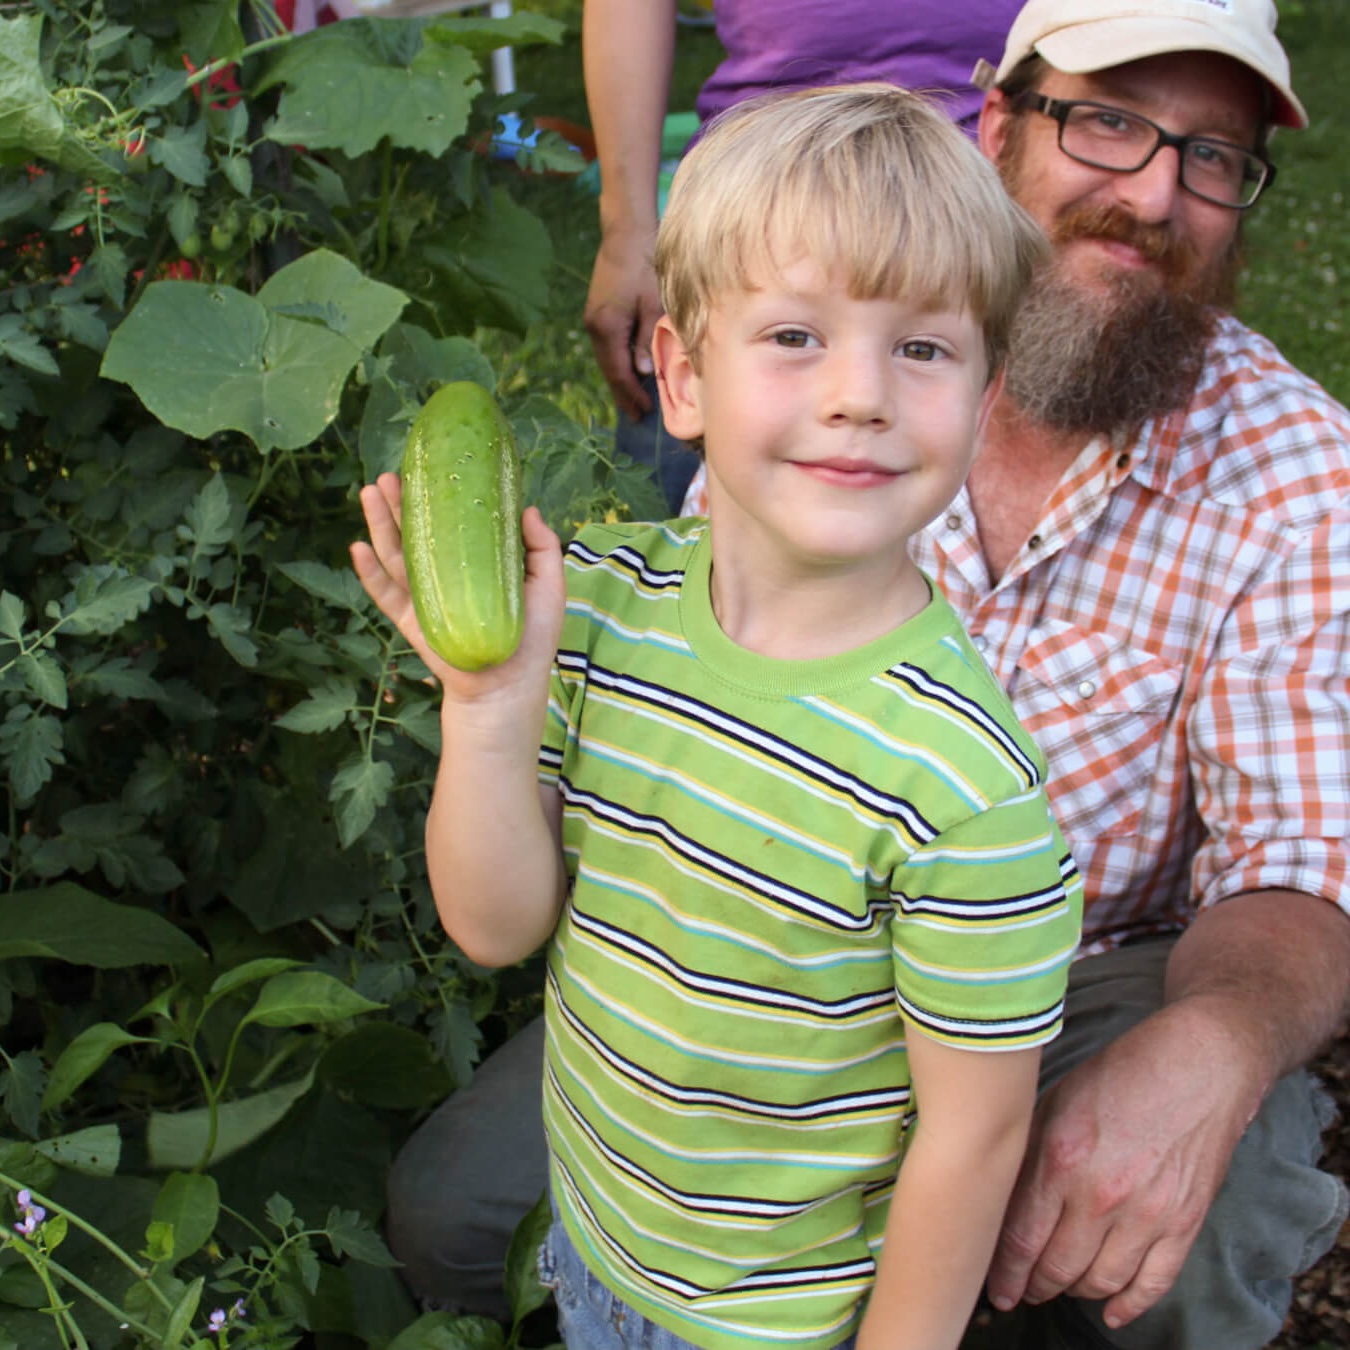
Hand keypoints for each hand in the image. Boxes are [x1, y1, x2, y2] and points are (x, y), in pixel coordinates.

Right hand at [350, 472, 564, 703]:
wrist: (510, 686)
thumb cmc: (533, 638)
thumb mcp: (547, 585)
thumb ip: (542, 547)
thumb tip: (527, 508)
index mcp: (475, 564)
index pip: (452, 523)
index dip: (438, 497)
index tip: (427, 468)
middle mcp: (446, 576)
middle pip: (416, 533)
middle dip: (399, 503)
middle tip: (387, 474)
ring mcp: (426, 598)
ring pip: (396, 555)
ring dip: (379, 524)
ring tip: (369, 492)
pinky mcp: (412, 623)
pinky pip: (386, 595)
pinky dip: (369, 573)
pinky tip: (358, 547)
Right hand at [584, 226, 663, 420]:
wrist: (626, 233)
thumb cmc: (644, 265)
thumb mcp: (653, 305)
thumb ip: (647, 340)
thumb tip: (643, 372)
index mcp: (607, 327)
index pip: (618, 371)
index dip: (631, 393)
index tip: (644, 411)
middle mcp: (595, 327)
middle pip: (608, 370)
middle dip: (622, 394)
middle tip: (636, 417)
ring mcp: (593, 319)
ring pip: (606, 359)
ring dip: (619, 381)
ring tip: (631, 401)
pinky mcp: (598, 312)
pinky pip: (607, 347)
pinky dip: (617, 363)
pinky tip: (627, 372)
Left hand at [986, 1002, 1261, 1329]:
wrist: (1202, 1063)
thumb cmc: (1123, 1073)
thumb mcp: (1058, 1099)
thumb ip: (1031, 1151)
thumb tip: (1003, 1196)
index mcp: (1062, 1157)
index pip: (1022, 1237)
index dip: (1005, 1272)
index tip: (996, 1288)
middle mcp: (1102, 1193)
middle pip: (1058, 1266)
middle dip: (1035, 1285)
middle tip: (1024, 1290)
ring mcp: (1148, 1213)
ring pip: (1101, 1281)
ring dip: (1076, 1291)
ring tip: (1061, 1287)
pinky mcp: (1185, 1222)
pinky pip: (1154, 1283)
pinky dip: (1130, 1305)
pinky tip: (1111, 1311)